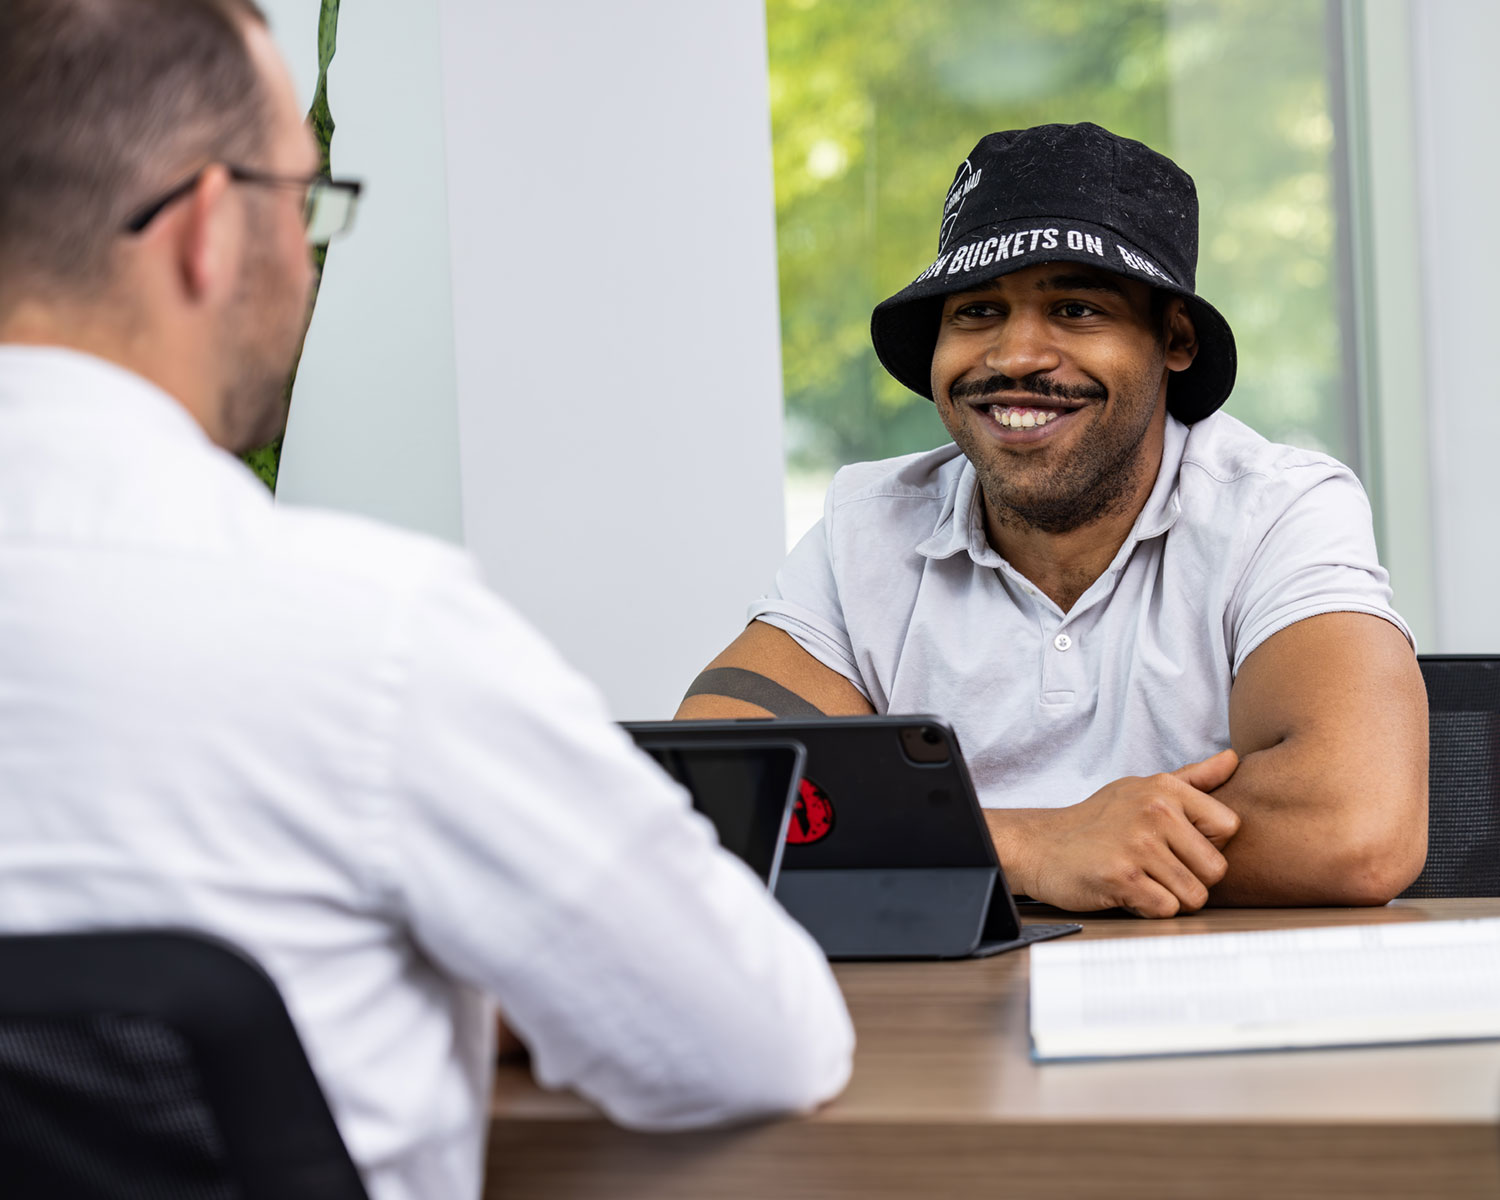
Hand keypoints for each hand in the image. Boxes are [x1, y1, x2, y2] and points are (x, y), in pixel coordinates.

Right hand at [996, 749, 1241, 917]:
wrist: (1040, 844)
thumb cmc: (1096, 820)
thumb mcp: (1141, 788)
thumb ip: (1192, 779)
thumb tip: (1233, 758)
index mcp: (1165, 789)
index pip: (1229, 826)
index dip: (1209, 844)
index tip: (1179, 845)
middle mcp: (1155, 812)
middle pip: (1216, 869)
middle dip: (1192, 878)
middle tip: (1159, 870)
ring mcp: (1138, 845)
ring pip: (1194, 895)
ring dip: (1171, 897)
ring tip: (1143, 881)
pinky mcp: (1121, 877)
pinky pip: (1166, 909)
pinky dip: (1149, 909)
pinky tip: (1128, 892)